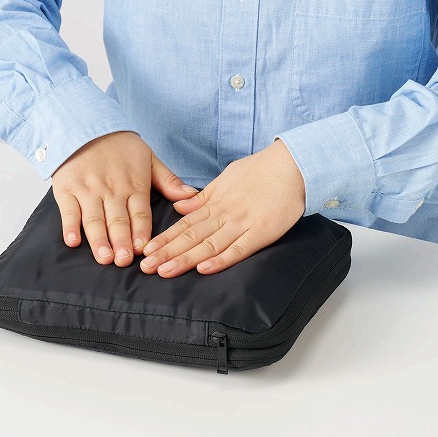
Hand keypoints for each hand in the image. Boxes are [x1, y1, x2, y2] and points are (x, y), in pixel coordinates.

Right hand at [50, 131, 199, 267]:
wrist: (86, 124)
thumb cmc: (120, 145)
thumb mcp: (149, 158)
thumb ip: (168, 180)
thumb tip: (191, 196)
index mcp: (133, 184)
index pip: (140, 213)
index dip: (141, 231)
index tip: (143, 249)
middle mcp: (111, 190)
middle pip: (117, 220)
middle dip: (121, 241)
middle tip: (124, 261)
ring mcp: (88, 190)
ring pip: (94, 219)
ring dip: (99, 240)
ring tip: (104, 257)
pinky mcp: (66, 190)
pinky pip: (68, 211)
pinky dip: (69, 226)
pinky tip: (72, 241)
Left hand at [139, 138, 305, 277]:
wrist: (292, 165)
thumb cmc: (259, 171)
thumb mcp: (225, 179)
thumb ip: (202, 198)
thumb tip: (179, 208)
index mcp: (215, 202)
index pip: (184, 224)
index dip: (164, 239)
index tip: (146, 251)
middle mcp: (224, 214)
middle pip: (191, 236)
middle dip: (167, 253)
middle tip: (145, 267)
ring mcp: (242, 223)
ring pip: (209, 244)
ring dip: (185, 259)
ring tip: (164, 271)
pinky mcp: (262, 232)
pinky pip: (238, 249)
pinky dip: (221, 260)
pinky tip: (203, 269)